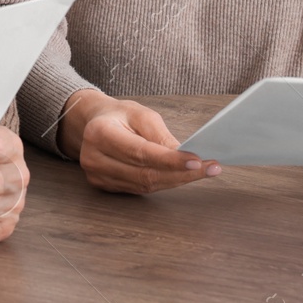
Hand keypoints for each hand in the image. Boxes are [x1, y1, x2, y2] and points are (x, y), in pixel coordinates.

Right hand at [58, 89, 218, 193]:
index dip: (170, 160)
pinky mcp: (104, 185)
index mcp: (100, 133)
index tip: (197, 161)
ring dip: (176, 180)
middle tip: (210, 168)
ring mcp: (97, 175)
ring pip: (145, 185)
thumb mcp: (140, 113)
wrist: (92, 124)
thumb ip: (160, 135)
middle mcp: (94, 158)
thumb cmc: (118, 116)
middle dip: (181, 173)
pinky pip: (140, 188)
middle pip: (145, 174)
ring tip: (201, 171)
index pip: (140, 152)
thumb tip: (183, 156)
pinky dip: (163, 182)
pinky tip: (180, 176)